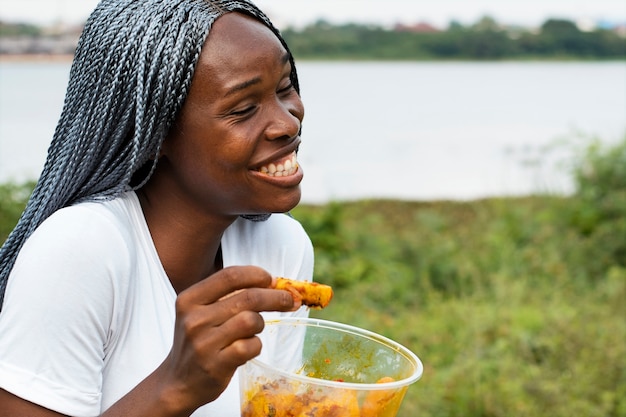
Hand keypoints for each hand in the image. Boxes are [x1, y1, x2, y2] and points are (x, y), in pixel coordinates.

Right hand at [155, 265, 297, 413]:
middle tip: (289, 300)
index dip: (256, 274)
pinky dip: (256, 345)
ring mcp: (204, 343)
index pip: (230, 276)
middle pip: (247, 297)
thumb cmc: (198, 342)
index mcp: (189, 299)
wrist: (177, 383)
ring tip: (252, 331)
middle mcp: (194, 319)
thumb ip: (228, 296)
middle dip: (275, 297)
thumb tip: (273, 283)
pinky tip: (247, 349)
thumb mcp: (200, 313)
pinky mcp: (216, 365)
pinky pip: (251, 346)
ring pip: (251, 321)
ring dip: (260, 324)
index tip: (271, 280)